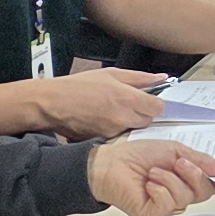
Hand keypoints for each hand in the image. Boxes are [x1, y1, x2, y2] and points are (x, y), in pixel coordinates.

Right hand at [25, 68, 168, 137]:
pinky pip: (118, 137)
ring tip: (110, 111)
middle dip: (142, 113)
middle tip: (126, 104)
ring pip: (133, 130)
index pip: (158, 108)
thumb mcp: (111, 74)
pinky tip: (102, 120)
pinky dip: (114, 130)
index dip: (154, 103)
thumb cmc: (79, 86)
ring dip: (128, 122)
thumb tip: (161, 78)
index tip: (147, 99)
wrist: (52, 104)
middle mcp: (123, 118)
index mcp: (128, 98)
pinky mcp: (103, 141)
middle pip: (148, 120)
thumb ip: (140, 78)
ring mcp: (114, 132)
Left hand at [86, 139, 214, 215]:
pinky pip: (168, 204)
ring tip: (153, 173)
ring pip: (186, 197)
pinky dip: (159, 189)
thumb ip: (201, 161)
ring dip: (170, 179)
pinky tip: (147, 185)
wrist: (109, 164)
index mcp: (188, 179)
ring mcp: (167, 209)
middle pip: (204, 191)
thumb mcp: (174, 151)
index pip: (213, 184)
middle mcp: (180, 196)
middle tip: (179, 163)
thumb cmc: (138, 156)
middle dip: (194, 173)